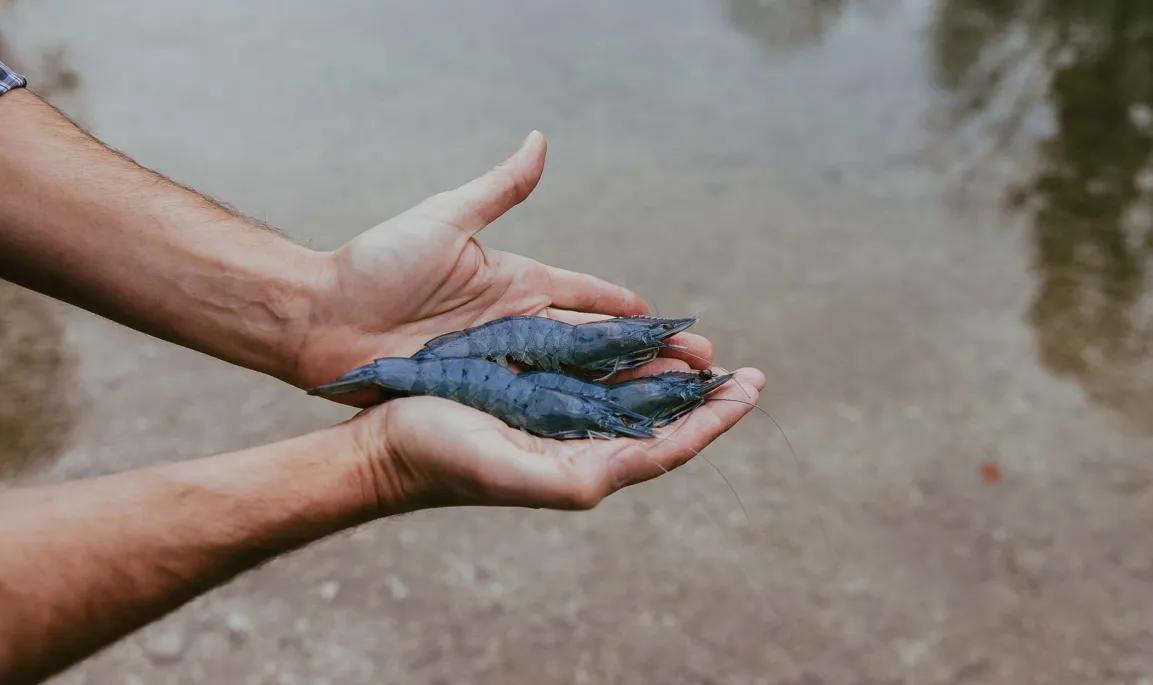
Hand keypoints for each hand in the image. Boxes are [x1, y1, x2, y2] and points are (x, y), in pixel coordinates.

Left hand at [291, 132, 712, 396]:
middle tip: (700, 368)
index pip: (588, 298)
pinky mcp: (483, 394)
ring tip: (676, 402)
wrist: (320, 319)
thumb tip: (541, 140)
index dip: (627, 310)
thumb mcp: (444, 220)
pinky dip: (579, 417)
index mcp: (518, 284)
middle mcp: (519, 327)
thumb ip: (500, 189)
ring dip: (626, 391)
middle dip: (648, 357)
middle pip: (597, 346)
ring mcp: (503, 365)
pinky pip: (542, 407)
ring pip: (579, 382)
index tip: (668, 320)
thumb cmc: (376, 264)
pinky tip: (616, 432)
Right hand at [351, 368, 765, 510]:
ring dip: (668, 370)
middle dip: (701, 393)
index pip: (667, 446)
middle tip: (741, 368)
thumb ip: (574, 477)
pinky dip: (624, 353)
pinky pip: (591, 367)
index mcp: (584, 467)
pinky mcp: (534, 386)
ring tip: (704, 349)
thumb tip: (632, 466)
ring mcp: (558, 413)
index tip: (750, 388)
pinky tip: (643, 336)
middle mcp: (579, 442)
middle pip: (657, 418)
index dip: (712, 421)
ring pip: (629, 389)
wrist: (386, 442)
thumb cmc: (444, 461)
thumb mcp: (511, 472)